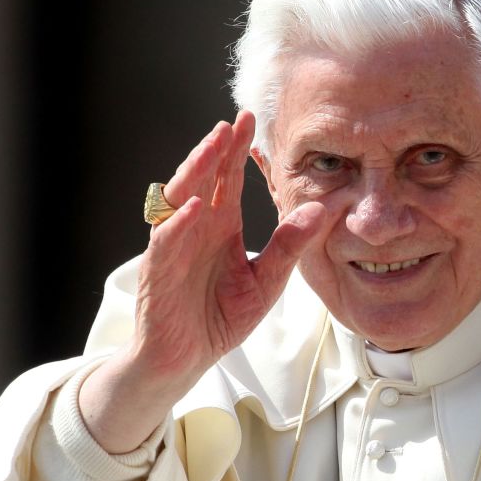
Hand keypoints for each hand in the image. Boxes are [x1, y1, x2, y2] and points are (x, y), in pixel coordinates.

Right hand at [79, 111, 326, 452]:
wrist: (185, 361)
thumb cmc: (219, 317)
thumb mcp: (267, 281)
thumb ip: (289, 246)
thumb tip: (322, 209)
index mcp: (219, 227)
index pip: (227, 179)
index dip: (236, 151)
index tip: (250, 120)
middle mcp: (194, 229)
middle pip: (202, 179)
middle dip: (216, 150)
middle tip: (233, 122)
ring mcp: (173, 248)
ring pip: (179, 201)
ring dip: (196, 172)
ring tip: (213, 147)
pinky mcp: (158, 274)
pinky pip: (166, 244)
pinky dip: (180, 224)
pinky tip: (197, 206)